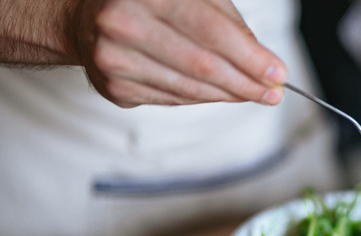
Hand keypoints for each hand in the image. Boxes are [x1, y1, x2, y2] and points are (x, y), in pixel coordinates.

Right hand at [71, 0, 286, 106]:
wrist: (83, 16)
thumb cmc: (148, 1)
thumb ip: (226, 20)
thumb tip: (263, 62)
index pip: (211, 31)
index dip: (249, 56)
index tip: (277, 73)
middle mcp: (124, 24)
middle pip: (202, 66)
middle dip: (245, 83)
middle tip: (273, 93)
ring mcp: (114, 60)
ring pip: (189, 89)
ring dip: (228, 95)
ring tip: (254, 94)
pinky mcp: (113, 88)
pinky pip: (172, 100)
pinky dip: (202, 98)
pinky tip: (220, 94)